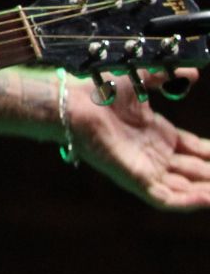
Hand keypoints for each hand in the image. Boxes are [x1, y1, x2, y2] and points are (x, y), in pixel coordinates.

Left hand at [70, 67, 208, 209]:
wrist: (76, 103)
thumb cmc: (101, 92)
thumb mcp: (143, 81)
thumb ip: (168, 77)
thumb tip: (194, 72)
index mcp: (158, 135)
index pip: (194, 150)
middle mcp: (154, 154)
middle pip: (195, 171)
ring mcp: (146, 168)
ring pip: (185, 188)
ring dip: (207, 191)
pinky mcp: (136, 179)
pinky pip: (165, 198)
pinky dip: (187, 201)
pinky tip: (207, 198)